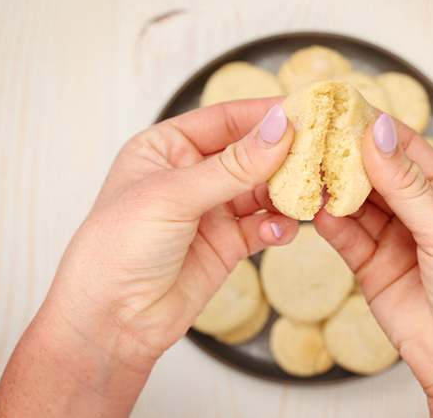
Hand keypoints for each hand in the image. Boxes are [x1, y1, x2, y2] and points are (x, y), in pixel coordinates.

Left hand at [50, 98, 298, 357]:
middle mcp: (191, 175)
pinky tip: (283, 230)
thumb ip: (233, 166)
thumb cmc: (118, 248)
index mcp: (167, 147)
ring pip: (262, 191)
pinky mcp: (226, 244)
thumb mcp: (174, 196)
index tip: (307, 112)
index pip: (226, 119)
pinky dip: (278, 226)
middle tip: (321, 154)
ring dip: (287, 193)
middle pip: (251, 154)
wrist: (111, 321)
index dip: (265, 115)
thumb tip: (280, 129)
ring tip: (311, 194)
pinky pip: (263, 227)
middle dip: (284, 155)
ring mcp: (211, 210)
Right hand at [314, 114, 432, 416]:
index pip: (405, 147)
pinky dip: (327, 223)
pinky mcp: (371, 267)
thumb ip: (408, 185)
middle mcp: (418, 212)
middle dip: (344, 155)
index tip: (341, 108)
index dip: (373, 127)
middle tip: (312, 137)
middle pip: (373, 172)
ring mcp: (392, 239)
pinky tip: (312, 209)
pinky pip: (344, 237)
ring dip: (331, 188)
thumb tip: (378, 134)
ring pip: (354, 203)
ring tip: (305, 170)